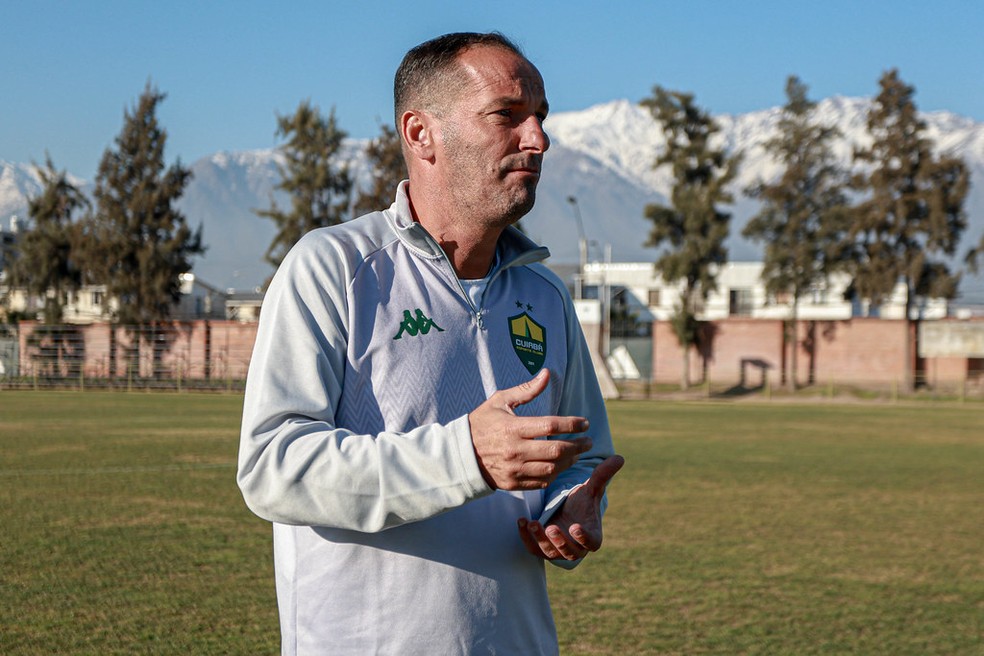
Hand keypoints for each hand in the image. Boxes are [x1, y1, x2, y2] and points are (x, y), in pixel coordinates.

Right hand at [469, 369, 592, 490]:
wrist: (460, 453)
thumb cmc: (482, 423)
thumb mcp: (500, 401)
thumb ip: (526, 390)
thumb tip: (546, 373)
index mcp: (513, 428)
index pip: (551, 425)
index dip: (573, 424)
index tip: (585, 423)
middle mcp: (515, 450)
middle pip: (556, 450)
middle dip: (578, 445)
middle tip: (588, 441)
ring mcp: (514, 469)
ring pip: (552, 468)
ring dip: (569, 461)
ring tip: (577, 453)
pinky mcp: (513, 483)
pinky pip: (541, 481)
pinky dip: (555, 474)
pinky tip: (560, 465)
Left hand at [518, 454, 624, 560]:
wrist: (563, 511)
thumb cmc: (580, 503)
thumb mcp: (590, 489)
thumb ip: (603, 476)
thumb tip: (619, 457)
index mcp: (591, 536)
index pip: (591, 543)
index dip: (584, 538)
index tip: (576, 527)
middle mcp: (576, 548)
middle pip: (569, 552)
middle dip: (560, 541)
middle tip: (551, 528)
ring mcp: (558, 551)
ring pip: (549, 552)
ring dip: (540, 539)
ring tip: (532, 523)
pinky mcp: (541, 550)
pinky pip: (533, 548)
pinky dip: (526, 538)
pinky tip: (522, 522)